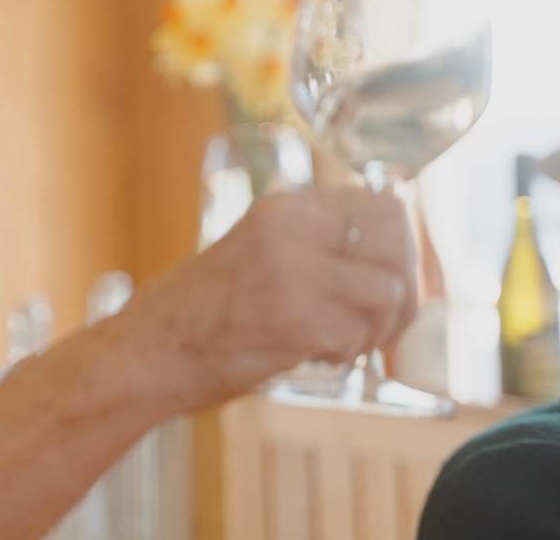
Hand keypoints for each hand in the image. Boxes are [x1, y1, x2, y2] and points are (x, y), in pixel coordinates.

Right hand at [117, 188, 417, 412]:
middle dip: (404, 289)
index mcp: (286, 208)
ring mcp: (295, 271)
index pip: (385, 204)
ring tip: (338, 341)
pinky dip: (346, 353)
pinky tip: (313, 355)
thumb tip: (404, 265)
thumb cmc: (206, 314)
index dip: (409, 248)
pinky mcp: (296, 318)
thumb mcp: (263, 254)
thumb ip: (321, 248)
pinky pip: (360, 335)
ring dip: (376, 328)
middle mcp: (292, 227)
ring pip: (390, 291)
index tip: (405, 284)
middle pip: (399, 242)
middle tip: (381, 323)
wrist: (150, 350)